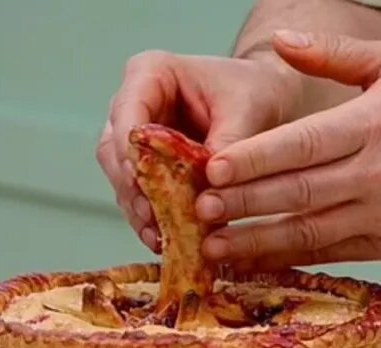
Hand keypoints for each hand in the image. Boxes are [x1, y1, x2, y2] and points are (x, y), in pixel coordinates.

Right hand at [96, 50, 300, 251]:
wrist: (265, 100)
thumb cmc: (254, 91)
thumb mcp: (248, 110)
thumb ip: (228, 143)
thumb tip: (210, 184)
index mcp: (149, 74)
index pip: (127, 112)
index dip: (131, 148)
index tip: (143, 179)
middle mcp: (133, 106)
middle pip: (115, 151)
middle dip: (134, 187)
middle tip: (153, 216)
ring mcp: (136, 141)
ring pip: (123, 180)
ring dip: (141, 211)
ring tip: (160, 238)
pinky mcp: (148, 170)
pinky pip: (140, 198)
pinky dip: (153, 220)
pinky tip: (166, 241)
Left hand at [197, 30, 380, 268]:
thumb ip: (334, 53)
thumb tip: (282, 40)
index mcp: (372, 125)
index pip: (303, 143)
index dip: (255, 159)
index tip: (211, 168)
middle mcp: (375, 173)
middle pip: (297, 191)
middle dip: (243, 202)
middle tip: (196, 209)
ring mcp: (379, 216)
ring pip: (307, 232)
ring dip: (256, 241)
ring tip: (211, 245)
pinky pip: (325, 255)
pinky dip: (285, 260)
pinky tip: (251, 261)